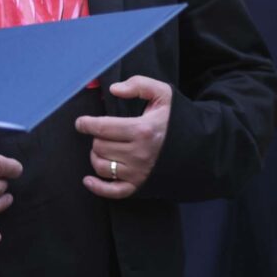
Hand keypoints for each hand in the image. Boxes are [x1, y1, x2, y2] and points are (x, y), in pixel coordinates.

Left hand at [74, 76, 172, 199]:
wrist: (196, 145)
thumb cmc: (174, 119)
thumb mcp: (162, 94)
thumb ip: (138, 85)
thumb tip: (114, 89)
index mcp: (142, 130)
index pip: (102, 128)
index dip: (86, 124)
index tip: (81, 122)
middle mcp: (139, 154)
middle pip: (99, 146)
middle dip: (96, 138)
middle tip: (103, 133)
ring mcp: (138, 172)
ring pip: (101, 166)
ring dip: (97, 156)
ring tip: (103, 148)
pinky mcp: (139, 185)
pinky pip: (113, 192)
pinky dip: (97, 187)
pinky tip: (88, 180)